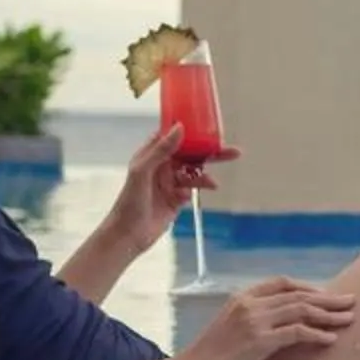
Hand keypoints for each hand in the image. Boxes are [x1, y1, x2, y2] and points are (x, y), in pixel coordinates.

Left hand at [114, 123, 241, 235]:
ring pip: (194, 172)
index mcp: (151, 155)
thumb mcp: (143, 172)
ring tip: (214, 183)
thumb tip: (180, 128)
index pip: (171, 136)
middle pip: (189, 153)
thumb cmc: (129, 202)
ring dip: (205, 175)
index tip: (206, 125)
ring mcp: (170, 182)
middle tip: (230, 150)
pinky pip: (193, 188)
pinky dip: (199, 189)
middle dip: (209, 151)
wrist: (129, 235)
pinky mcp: (177, 198)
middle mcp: (161, 166)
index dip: (188, 129)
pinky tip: (192, 196)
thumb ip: (161, 150)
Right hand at [175, 276, 355, 359]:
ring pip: (301, 310)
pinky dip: (317, 334)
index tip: (327, 296)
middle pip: (298, 294)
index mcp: (241, 297)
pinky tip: (331, 340)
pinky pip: (296, 332)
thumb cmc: (209, 358)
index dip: (308, 287)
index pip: (282, 283)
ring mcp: (254, 321)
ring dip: (329, 315)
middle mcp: (249, 304)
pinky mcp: (258, 341)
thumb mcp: (228, 328)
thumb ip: (251, 319)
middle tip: (352, 302)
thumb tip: (279, 324)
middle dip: (328, 299)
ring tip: (349, 319)